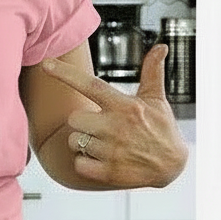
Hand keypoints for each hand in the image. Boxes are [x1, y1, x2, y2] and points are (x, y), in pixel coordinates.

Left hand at [42, 43, 187, 187]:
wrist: (173, 167)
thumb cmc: (161, 129)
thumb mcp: (157, 99)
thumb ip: (152, 72)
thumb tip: (161, 47)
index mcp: (124, 106)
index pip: (90, 85)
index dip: (66, 74)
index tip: (46, 64)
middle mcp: (116, 127)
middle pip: (74, 119)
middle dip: (82, 122)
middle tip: (98, 126)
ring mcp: (111, 151)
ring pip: (74, 142)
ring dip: (83, 143)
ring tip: (103, 143)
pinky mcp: (109, 172)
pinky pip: (78, 164)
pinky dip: (86, 163)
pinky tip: (102, 160)